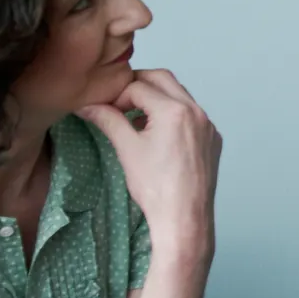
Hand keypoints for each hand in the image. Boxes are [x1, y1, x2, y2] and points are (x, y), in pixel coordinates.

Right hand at [78, 69, 219, 256]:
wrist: (184, 218)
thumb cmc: (155, 187)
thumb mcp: (126, 149)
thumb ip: (107, 120)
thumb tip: (85, 105)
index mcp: (175, 110)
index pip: (138, 86)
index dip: (117, 95)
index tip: (104, 109)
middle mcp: (197, 112)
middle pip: (163, 79)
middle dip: (138, 84)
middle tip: (119, 101)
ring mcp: (208, 125)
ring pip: (180, 95)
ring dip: (156, 98)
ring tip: (135, 119)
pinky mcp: (212, 139)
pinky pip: (192, 115)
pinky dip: (173, 114)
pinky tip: (157, 134)